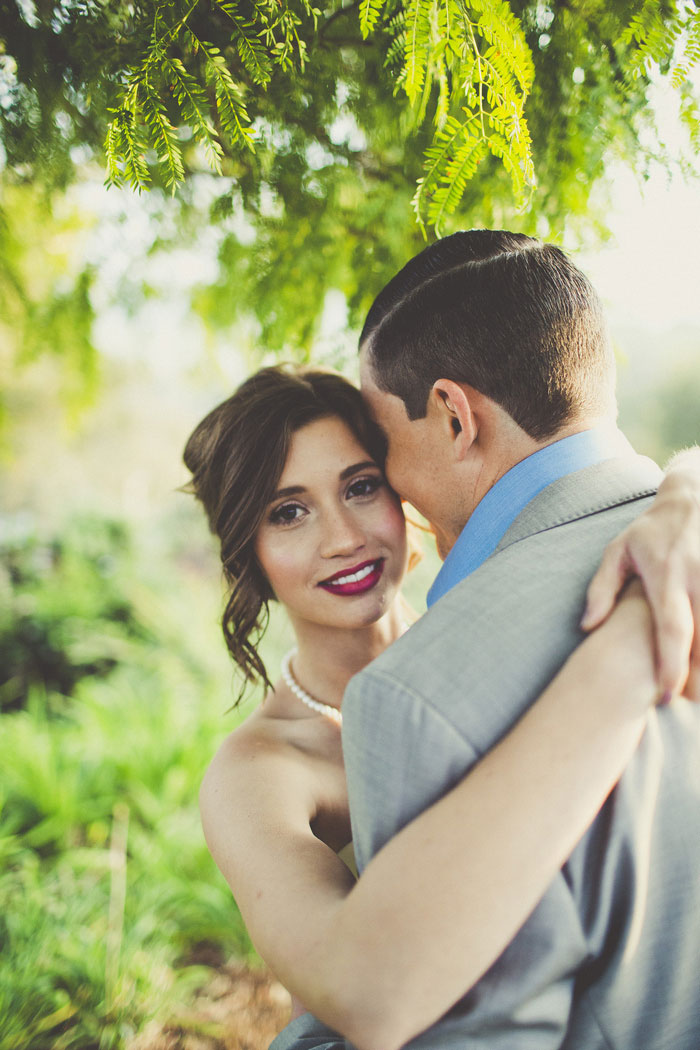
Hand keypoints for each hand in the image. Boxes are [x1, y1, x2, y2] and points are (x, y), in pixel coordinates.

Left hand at [581, 458, 699, 701]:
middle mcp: (698, 579)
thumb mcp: (618, 551)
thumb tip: (588, 626)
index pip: (672, 629)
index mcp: (667, 575)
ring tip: (697, 692)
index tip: (666, 696)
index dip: (671, 665)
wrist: (696, 494)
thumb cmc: (652, 530)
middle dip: (699, 676)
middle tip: (688, 704)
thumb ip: (601, 588)